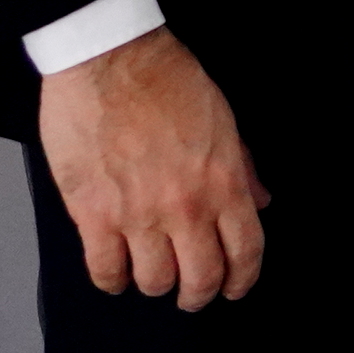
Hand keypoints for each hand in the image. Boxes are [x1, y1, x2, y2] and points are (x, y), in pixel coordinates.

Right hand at [35, 28, 269, 307]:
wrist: (109, 59)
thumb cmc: (166, 79)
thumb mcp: (223, 118)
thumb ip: (242, 166)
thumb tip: (260, 200)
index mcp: (223, 182)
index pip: (246, 252)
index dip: (242, 280)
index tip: (234, 288)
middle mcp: (186, 207)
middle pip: (201, 278)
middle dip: (198, 294)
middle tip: (191, 293)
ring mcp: (138, 215)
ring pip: (153, 281)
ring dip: (154, 283)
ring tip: (150, 272)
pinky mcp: (93, 215)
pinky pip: (105, 271)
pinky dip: (112, 280)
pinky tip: (114, 272)